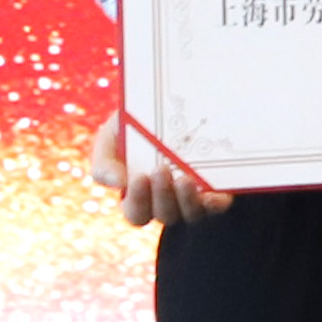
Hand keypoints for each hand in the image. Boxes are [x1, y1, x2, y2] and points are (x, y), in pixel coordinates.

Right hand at [92, 107, 225, 229]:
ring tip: (184, 178)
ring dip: (187, 200)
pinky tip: (212, 194)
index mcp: (138, 196)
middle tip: (161, 170)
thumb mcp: (109, 139)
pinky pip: (217, 204)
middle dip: (162, 195)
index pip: (137, 213)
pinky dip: (215, 203)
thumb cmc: (132, 126)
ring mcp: (192, 197)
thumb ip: (104, 164)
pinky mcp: (216, 187)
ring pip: (191, 214)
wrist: (166, 105)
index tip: (139, 177)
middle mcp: (166, 201)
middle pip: (165, 215)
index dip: (138, 201)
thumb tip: (118, 183)